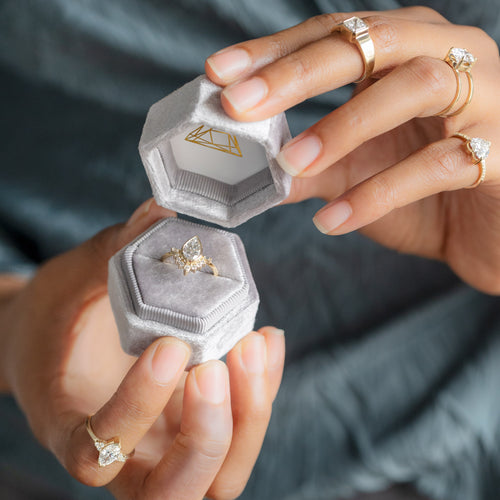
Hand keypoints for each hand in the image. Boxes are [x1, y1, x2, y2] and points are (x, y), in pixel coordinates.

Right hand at [0, 199, 284, 498]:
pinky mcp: (191, 424)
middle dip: (209, 432)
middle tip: (221, 361)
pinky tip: (265, 340)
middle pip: (176, 490)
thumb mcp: (70, 285)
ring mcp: (163, 445)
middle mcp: (123, 454)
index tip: (169, 346)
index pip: (100, 449)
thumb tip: (162, 208)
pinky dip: (261, 393)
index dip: (137, 408)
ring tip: (255, 344)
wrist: (57, 340)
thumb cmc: (54, 318)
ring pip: (218, 476)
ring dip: (248, 419)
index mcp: (69, 427)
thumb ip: (113, 252)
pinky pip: (237, 430)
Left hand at [205, 6, 499, 293]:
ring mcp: (485, 99)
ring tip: (291, 164)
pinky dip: (378, 194)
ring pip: (416, 87)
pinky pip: (440, 165)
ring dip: (344, 126)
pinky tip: (333, 221)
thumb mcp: (356, 173)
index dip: (274, 52)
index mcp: (408, 52)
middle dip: (299, 74)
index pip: (334, 35)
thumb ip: (310, 167)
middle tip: (240, 104)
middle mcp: (450, 57)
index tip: (219, 73)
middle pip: (372, 43)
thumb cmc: (425, 194)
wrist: (490, 232)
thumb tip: (251, 171)